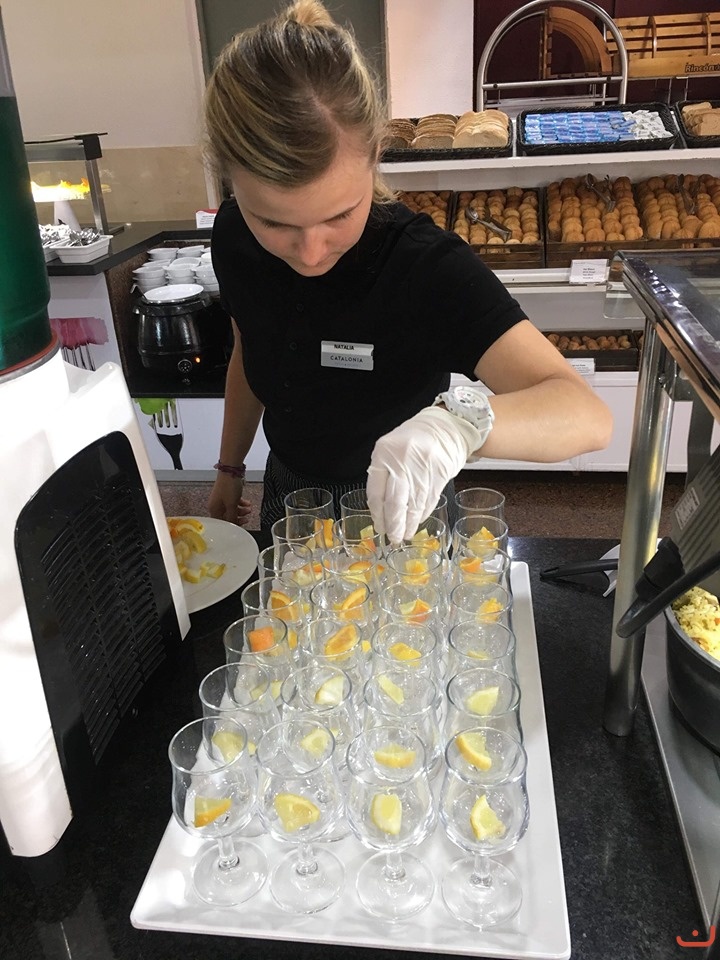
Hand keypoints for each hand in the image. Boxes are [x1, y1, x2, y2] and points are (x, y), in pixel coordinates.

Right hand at [208, 473, 251, 525]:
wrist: (231, 470)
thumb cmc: (228, 486)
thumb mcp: (232, 505)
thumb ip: (232, 516)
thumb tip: (233, 524)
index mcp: (214, 509)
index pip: (222, 522)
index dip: (232, 525)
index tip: (240, 525)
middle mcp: (216, 505)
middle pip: (227, 516)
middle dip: (238, 517)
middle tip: (246, 518)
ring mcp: (222, 499)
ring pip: (232, 509)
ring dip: (241, 510)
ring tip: (249, 509)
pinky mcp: (227, 493)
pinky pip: (234, 502)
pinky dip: (241, 503)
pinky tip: (247, 503)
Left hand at [367, 406, 482, 542]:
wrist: (445, 426)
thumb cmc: (414, 440)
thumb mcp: (391, 450)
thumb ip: (384, 474)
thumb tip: (380, 509)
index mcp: (384, 454)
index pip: (376, 492)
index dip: (377, 514)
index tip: (379, 526)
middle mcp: (402, 461)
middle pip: (395, 503)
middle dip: (393, 525)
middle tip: (393, 538)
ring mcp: (422, 468)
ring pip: (413, 505)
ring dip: (409, 523)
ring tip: (405, 534)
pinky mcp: (440, 474)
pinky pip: (429, 500)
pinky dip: (422, 514)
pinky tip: (418, 521)